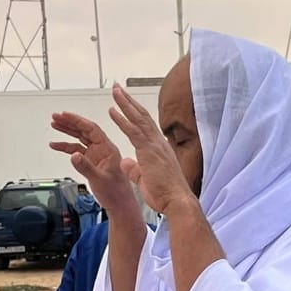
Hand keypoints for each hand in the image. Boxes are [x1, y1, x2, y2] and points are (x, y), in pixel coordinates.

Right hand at [49, 111, 132, 212]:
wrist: (120, 205)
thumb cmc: (116, 193)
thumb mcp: (100, 179)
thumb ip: (86, 167)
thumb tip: (74, 155)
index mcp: (108, 149)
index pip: (92, 129)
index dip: (78, 120)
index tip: (65, 115)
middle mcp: (103, 149)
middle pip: (85, 131)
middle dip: (70, 122)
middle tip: (56, 116)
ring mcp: (97, 155)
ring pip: (80, 138)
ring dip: (67, 131)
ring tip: (54, 124)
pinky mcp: (92, 162)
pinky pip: (77, 150)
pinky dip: (66, 147)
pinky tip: (56, 145)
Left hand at [105, 84, 196, 216]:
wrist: (177, 201)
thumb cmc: (166, 195)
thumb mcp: (146, 180)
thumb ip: (136, 169)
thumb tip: (126, 163)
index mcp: (159, 149)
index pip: (146, 126)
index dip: (135, 114)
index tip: (126, 104)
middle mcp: (159, 143)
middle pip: (142, 116)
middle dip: (129, 102)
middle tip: (118, 89)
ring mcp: (155, 145)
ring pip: (138, 119)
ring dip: (125, 104)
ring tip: (115, 91)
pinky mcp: (149, 151)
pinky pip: (133, 132)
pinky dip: (122, 120)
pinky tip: (113, 110)